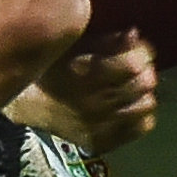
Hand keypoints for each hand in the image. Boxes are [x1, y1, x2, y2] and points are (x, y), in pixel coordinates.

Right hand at [10, 28, 158, 153]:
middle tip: (136, 65)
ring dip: (143, 92)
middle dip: (145, 69)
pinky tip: (128, 105)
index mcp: (84, 75)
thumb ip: (104, 41)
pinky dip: (140, 114)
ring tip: (131, 86)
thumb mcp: (71, 46)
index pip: (134, 64)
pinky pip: (141, 127)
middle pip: (144, 84)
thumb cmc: (52, 67)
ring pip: (146, 105)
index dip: (141, 52)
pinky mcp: (103, 141)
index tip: (137, 47)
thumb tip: (134, 36)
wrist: (29, 103)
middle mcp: (94, 103)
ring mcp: (100, 126)